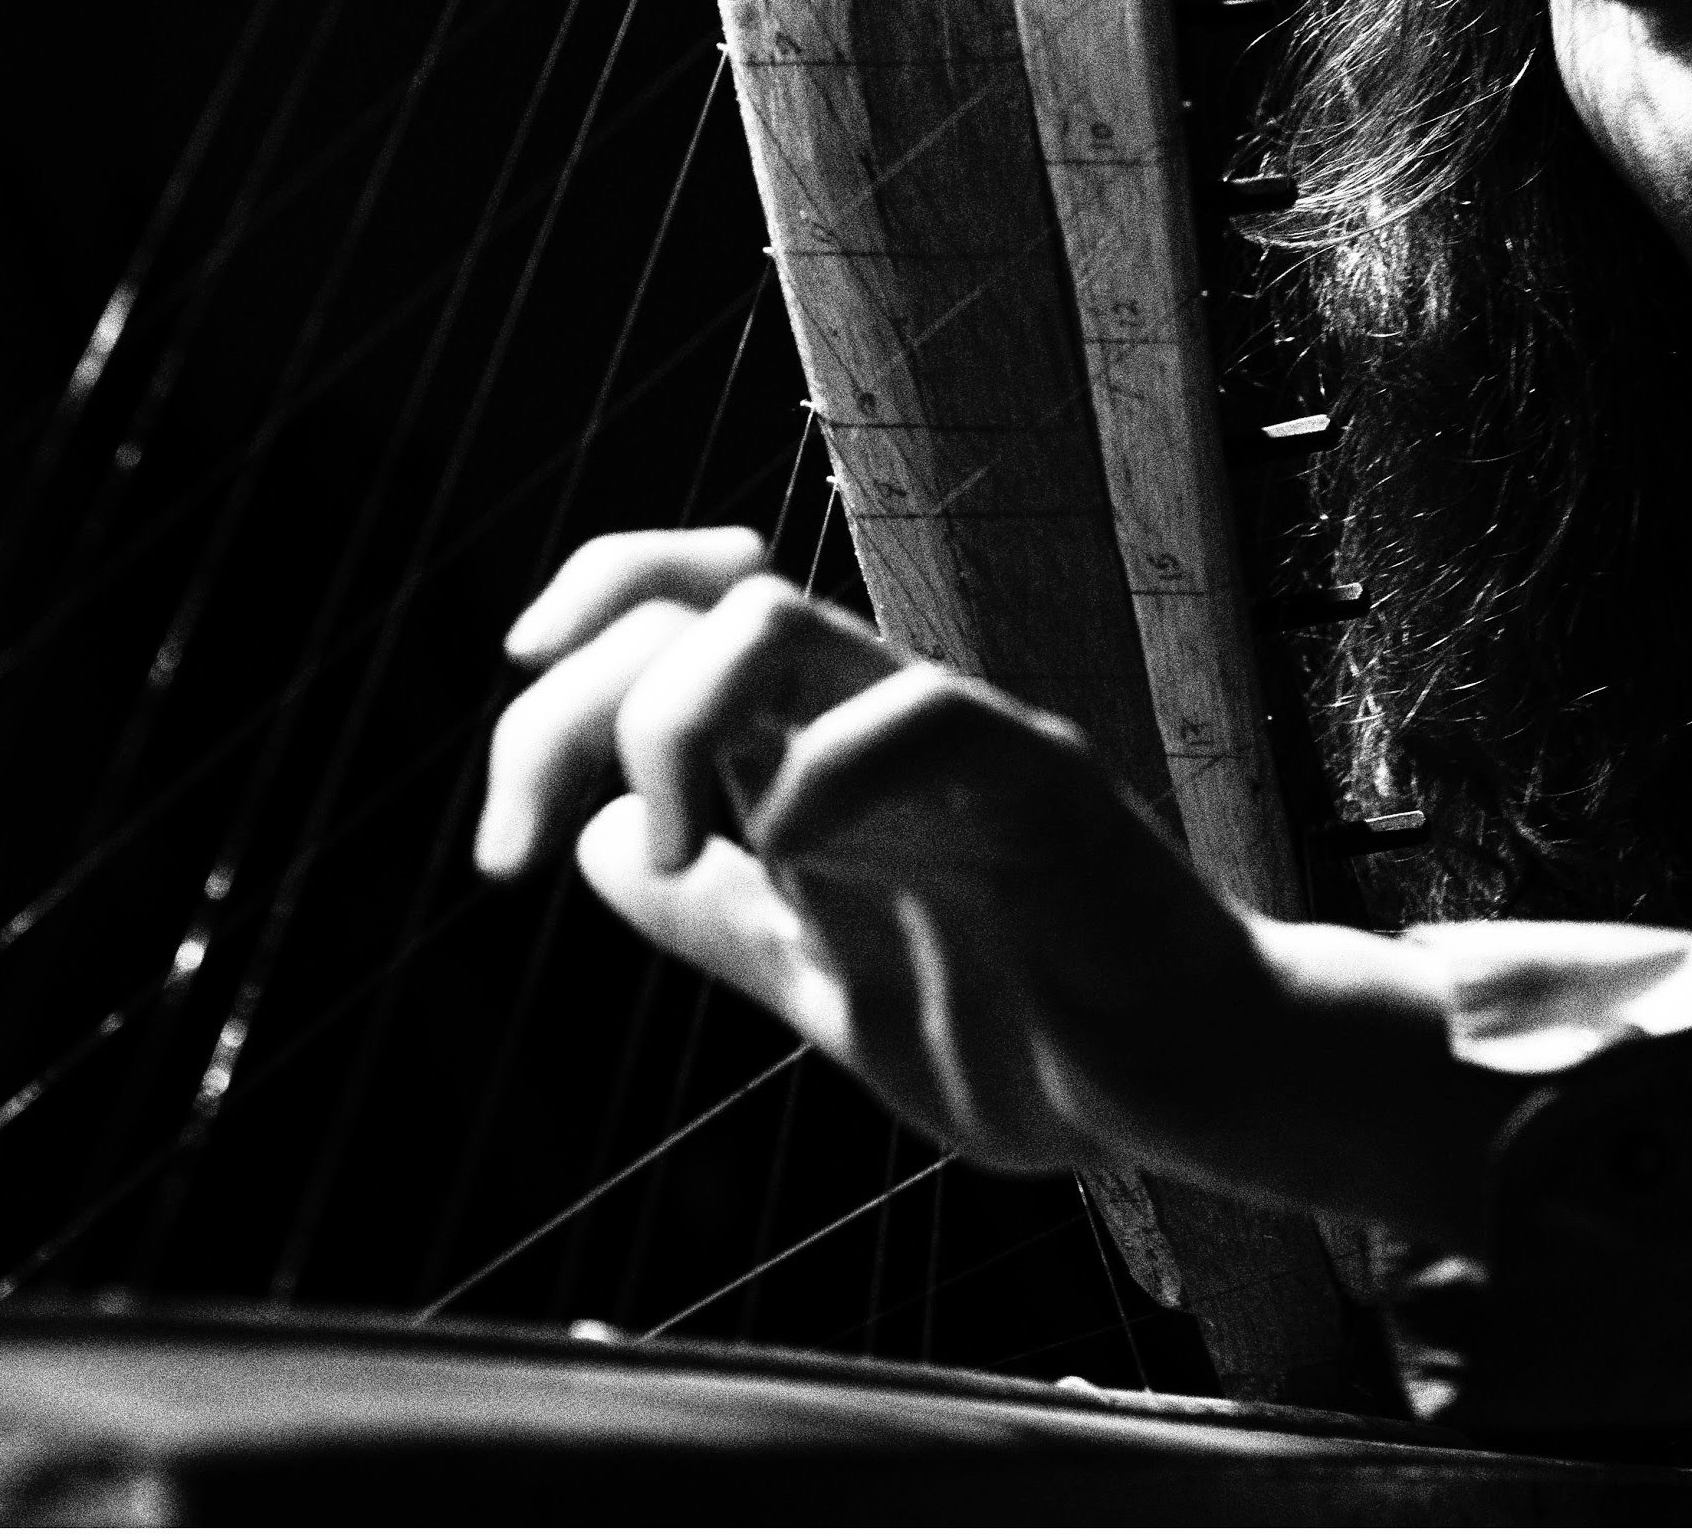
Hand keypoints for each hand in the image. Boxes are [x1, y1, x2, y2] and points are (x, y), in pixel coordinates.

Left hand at [475, 527, 1275, 1175]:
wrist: (1187, 1086)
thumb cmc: (1030, 1029)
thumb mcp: (830, 985)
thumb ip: (726, 925)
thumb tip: (597, 857)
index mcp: (820, 749)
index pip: (679, 605)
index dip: (574, 636)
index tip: (506, 792)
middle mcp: (874, 715)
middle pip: (686, 605)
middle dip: (559, 717)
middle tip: (504, 857)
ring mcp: (956, 738)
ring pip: (771, 620)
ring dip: (665, 723)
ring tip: (666, 851)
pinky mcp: (1041, 786)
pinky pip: (914, 720)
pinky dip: (815, 779)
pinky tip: (781, 867)